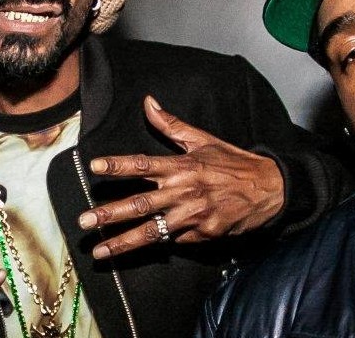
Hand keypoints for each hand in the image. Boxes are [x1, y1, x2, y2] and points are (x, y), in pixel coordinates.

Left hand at [78, 96, 284, 257]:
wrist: (270, 189)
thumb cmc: (234, 163)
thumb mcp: (204, 140)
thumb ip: (171, 125)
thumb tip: (148, 102)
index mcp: (183, 165)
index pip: (144, 164)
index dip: (118, 165)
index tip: (95, 167)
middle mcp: (185, 190)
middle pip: (140, 204)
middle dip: (109, 214)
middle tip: (84, 221)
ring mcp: (194, 215)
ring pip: (152, 231)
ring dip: (122, 243)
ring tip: (99, 252)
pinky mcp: (204, 234)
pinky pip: (177, 240)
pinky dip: (163, 242)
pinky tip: (143, 249)